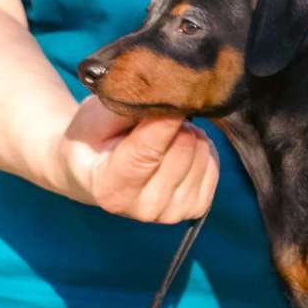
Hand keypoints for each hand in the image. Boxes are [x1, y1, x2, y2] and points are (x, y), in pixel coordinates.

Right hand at [55, 96, 218, 222]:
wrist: (96, 172)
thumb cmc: (93, 140)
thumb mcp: (95, 118)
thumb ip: (127, 108)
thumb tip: (168, 95)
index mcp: (112, 190)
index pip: (147, 153)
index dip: (164, 122)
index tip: (173, 94)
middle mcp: (144, 208)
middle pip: (182, 150)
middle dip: (174, 122)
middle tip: (156, 117)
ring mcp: (173, 212)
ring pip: (201, 153)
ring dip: (187, 133)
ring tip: (163, 134)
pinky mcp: (196, 208)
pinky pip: (213, 164)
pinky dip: (200, 148)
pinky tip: (178, 147)